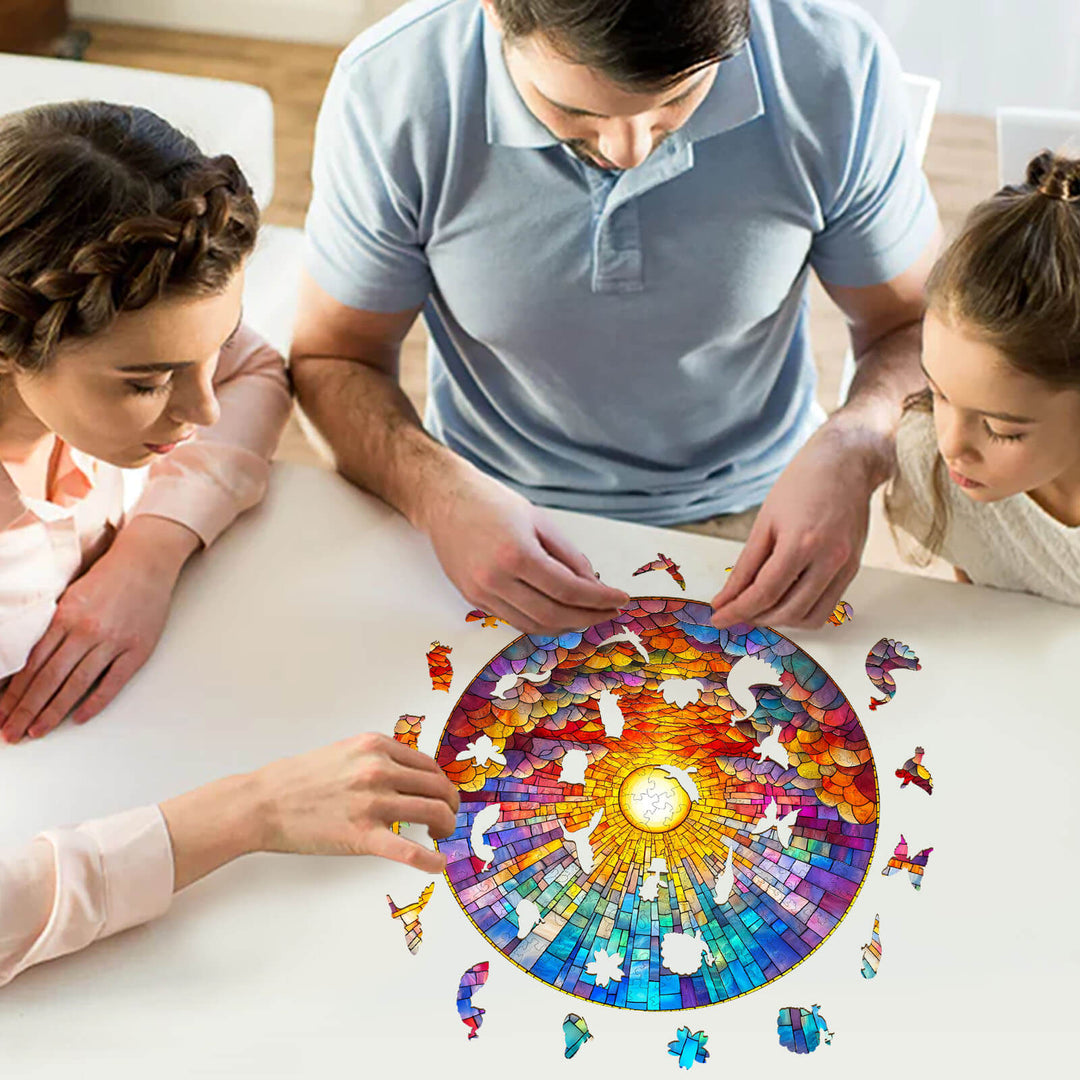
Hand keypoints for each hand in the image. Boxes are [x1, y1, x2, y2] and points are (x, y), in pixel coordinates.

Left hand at [0, 516, 198, 742]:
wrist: (146, 562)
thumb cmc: (108, 578)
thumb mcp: (70, 596)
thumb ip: (52, 627)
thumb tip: (28, 662)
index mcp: (65, 617)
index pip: (32, 664)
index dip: (14, 693)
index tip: (1, 714)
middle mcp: (86, 631)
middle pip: (49, 679)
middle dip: (26, 710)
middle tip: (11, 734)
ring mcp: (113, 641)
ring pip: (76, 684)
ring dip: (53, 712)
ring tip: (36, 731)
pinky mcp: (138, 649)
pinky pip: (113, 681)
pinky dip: (95, 702)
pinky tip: (78, 717)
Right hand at [161, 733, 461, 886]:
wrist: (262, 802)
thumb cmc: (298, 780)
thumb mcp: (344, 752)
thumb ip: (377, 759)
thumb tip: (409, 776)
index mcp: (375, 747)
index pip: (427, 765)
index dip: (441, 783)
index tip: (442, 796)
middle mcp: (379, 770)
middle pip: (437, 787)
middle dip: (449, 805)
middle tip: (447, 819)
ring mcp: (372, 802)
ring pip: (432, 812)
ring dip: (445, 826)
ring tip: (441, 836)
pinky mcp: (362, 835)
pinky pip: (409, 850)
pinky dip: (430, 860)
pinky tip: (439, 866)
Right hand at [416, 460, 627, 634]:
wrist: (444, 500)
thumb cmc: (492, 503)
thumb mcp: (540, 521)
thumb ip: (569, 556)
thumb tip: (593, 584)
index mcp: (516, 554)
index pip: (568, 589)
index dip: (599, 599)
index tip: (620, 600)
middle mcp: (495, 579)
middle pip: (552, 615)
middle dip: (587, 618)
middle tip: (608, 613)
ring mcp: (481, 593)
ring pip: (532, 625)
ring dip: (565, 626)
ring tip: (587, 616)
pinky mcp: (473, 599)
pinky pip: (514, 620)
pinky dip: (540, 621)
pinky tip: (558, 613)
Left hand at [710, 418, 891, 629]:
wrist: (846, 462)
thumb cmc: (802, 483)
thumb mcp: (765, 521)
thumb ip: (746, 565)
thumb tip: (727, 597)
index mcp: (801, 543)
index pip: (764, 592)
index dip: (737, 610)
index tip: (719, 617)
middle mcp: (828, 559)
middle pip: (787, 610)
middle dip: (756, 617)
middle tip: (735, 612)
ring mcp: (845, 566)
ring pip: (810, 617)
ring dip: (780, 620)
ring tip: (759, 608)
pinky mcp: (853, 569)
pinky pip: (827, 607)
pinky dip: (802, 612)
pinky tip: (784, 600)